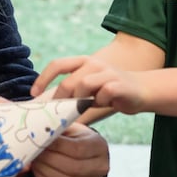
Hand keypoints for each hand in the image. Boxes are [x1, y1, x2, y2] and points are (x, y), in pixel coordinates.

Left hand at [28, 122, 108, 176]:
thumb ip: (58, 133)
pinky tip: (39, 171)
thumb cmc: (76, 138)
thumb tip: (39, 138)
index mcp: (99, 146)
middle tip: (35, 152)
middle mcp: (100, 166)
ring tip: (35, 161)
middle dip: (49, 160)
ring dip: (46, 172)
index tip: (42, 142)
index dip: (58, 146)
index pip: (78, 149)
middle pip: (73, 167)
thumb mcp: (71, 130)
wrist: (85, 152)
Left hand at [34, 55, 150, 114]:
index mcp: (83, 62)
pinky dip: (99, 102)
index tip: (34, 95)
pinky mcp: (119, 84)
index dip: (43, 78)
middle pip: (68, 81)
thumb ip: (71, 93)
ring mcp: (107, 72)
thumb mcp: (89, 89)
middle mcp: (94, 64)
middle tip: (59, 113)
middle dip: (61, 100)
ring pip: (84, 85)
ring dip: (80, 101)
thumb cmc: (110, 92)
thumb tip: (44, 106)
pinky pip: (103, 93)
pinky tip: (103, 104)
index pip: (57, 64)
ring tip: (85, 108)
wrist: (143, 90)